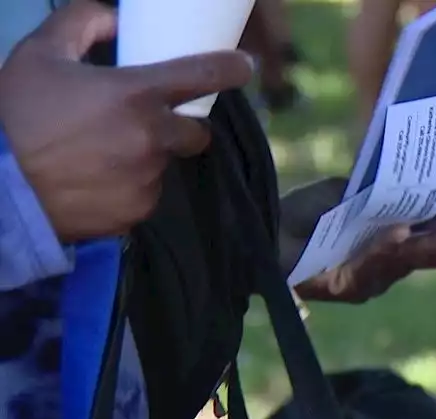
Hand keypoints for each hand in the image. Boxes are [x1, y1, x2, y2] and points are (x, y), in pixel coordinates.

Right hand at [0, 1, 253, 241]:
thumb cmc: (16, 115)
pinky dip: (130, 186)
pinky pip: (147, 194)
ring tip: (101, 154)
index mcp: (137, 94)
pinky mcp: (138, 212)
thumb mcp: (39, 54)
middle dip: (180, 126)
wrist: (1, 191)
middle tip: (143, 123)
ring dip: (148, 157)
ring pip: (166, 164)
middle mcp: (153, 138)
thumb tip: (116, 20)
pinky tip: (96, 181)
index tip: (242, 66)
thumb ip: (81, 24)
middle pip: (196, 131)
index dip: (233, 67)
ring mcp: (149, 179)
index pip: (208, 74)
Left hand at [278, 176, 435, 302]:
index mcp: (394, 243)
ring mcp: (368, 278)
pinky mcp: (343, 285)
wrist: (258, 229)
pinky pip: (370, 264)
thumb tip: (418, 167)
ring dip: (434, 246)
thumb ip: (382, 188)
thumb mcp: (348, 192)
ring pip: (409, 261)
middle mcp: (387, 265)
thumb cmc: (302, 212)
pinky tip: (400, 233)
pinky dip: (386, 246)